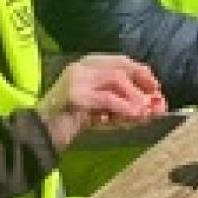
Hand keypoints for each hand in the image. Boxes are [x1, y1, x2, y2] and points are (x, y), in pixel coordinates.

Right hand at [36, 54, 166, 150]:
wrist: (41, 135)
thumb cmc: (73, 122)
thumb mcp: (104, 110)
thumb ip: (126, 104)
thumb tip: (156, 105)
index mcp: (89, 64)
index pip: (122, 61)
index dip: (142, 74)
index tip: (157, 88)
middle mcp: (82, 66)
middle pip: (121, 66)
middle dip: (143, 83)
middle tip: (155, 102)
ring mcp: (76, 78)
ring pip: (116, 78)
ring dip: (135, 96)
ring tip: (144, 112)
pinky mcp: (74, 94)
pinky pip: (106, 98)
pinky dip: (124, 106)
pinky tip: (133, 116)